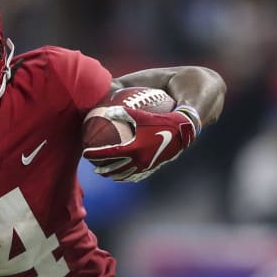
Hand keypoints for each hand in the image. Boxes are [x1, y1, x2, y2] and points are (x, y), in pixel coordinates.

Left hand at [82, 107, 197, 182]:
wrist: (190, 119)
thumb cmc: (167, 107)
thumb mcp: (144, 103)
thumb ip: (123, 104)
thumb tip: (104, 102)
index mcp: (137, 146)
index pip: (111, 153)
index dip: (96, 154)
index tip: (85, 152)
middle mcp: (144, 159)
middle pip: (117, 168)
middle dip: (102, 168)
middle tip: (91, 163)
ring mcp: (151, 164)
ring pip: (129, 174)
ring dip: (115, 174)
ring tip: (105, 171)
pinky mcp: (159, 164)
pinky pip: (141, 172)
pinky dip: (130, 174)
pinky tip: (124, 172)